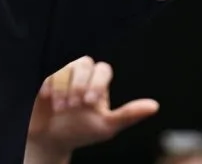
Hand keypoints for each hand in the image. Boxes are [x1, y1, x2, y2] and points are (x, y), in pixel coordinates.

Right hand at [27, 56, 158, 158]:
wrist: (51, 139)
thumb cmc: (81, 132)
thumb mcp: (106, 126)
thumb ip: (128, 114)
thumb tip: (155, 106)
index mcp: (98, 86)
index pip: (103, 70)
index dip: (97, 82)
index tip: (89, 102)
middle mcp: (82, 78)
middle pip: (85, 63)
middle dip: (80, 83)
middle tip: (75, 105)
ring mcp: (64, 77)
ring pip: (67, 67)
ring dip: (64, 86)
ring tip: (61, 108)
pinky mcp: (47, 79)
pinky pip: (49, 72)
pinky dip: (51, 86)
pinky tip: (49, 100)